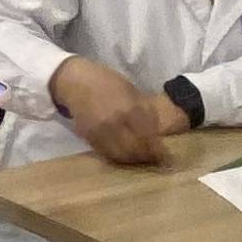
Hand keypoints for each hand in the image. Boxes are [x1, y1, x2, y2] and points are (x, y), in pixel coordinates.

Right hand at [53, 58, 176, 166]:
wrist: (77, 82)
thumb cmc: (107, 82)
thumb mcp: (132, 91)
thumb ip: (144, 111)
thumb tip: (157, 132)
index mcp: (131, 109)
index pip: (149, 137)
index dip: (158, 149)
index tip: (165, 155)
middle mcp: (116, 123)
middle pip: (136, 149)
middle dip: (147, 157)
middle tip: (154, 159)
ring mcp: (101, 132)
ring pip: (121, 155)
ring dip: (133, 159)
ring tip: (139, 158)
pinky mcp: (89, 138)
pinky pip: (107, 154)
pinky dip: (118, 157)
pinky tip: (124, 155)